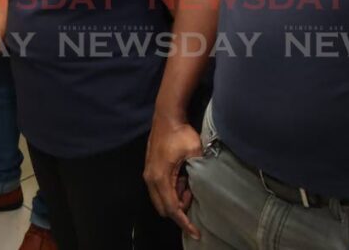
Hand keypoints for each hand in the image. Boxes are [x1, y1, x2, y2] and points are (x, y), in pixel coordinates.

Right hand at [145, 115, 202, 239]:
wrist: (166, 116)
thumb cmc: (180, 133)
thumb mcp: (194, 152)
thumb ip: (197, 173)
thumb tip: (200, 188)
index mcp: (160, 178)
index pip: (172, 208)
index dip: (184, 222)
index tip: (196, 233)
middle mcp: (150, 179)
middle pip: (164, 208)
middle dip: (179, 209)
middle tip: (193, 196)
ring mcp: (148, 174)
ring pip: (161, 199)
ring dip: (176, 198)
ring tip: (188, 184)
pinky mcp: (150, 169)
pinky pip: (159, 189)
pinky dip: (171, 190)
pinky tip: (182, 178)